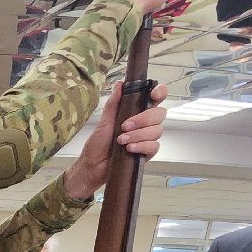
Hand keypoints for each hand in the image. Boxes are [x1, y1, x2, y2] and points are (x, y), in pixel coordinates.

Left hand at [62, 82, 170, 199]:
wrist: (92, 166)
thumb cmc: (97, 144)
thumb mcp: (104, 122)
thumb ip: (114, 103)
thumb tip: (119, 84)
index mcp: (136, 112)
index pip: (156, 98)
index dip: (159, 93)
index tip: (153, 95)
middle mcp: (145, 124)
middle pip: (160, 114)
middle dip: (143, 119)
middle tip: (125, 126)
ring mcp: (147, 138)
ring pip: (157, 131)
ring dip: (138, 134)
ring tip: (121, 140)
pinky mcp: (146, 153)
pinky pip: (154, 146)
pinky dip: (141, 146)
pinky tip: (129, 148)